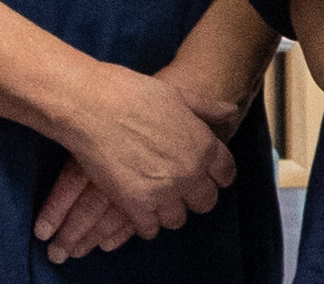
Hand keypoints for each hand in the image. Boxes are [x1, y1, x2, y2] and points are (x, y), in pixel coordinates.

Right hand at [21, 60, 236, 259]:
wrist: (91, 105)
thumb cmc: (133, 94)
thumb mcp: (179, 94)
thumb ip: (207, 108)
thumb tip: (231, 111)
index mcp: (204, 146)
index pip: (226, 174)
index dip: (218, 176)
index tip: (209, 178)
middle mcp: (189, 172)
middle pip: (205, 201)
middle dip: (195, 197)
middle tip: (181, 191)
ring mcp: (163, 191)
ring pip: (177, 219)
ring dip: (169, 212)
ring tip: (157, 202)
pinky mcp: (134, 204)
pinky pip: (148, 228)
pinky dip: (144, 223)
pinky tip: (138, 212)